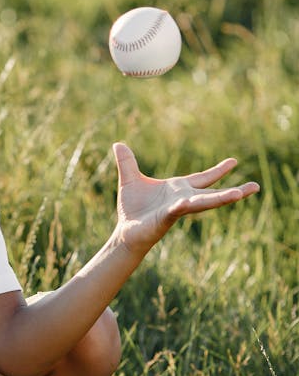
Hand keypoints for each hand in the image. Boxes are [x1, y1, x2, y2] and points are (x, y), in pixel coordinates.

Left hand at [113, 142, 259, 255]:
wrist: (125, 231)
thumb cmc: (132, 208)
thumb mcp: (129, 179)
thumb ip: (127, 162)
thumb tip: (118, 144)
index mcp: (178, 189)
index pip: (203, 178)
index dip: (218, 171)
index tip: (234, 161)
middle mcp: (183, 199)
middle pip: (213, 193)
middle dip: (235, 190)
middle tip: (256, 187)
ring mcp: (177, 209)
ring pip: (203, 202)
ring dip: (221, 198)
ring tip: (239, 194)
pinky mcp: (166, 217)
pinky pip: (179, 209)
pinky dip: (186, 205)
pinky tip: (191, 201)